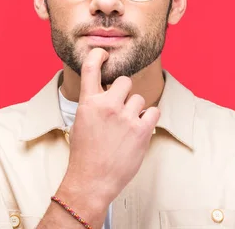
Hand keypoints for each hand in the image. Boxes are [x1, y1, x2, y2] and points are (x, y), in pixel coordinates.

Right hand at [58, 47, 159, 209]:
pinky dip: (149, 118)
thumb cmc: (84, 153)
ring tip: (127, 127)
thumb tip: (105, 92)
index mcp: (88, 102)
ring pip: (139, 98)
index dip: (99, 55)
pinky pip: (153, 111)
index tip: (104, 54)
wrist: (92, 179)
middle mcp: (107, 105)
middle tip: (121, 108)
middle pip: (125, 81)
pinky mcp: (141, 130)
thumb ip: (93, 103)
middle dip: (125, 92)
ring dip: (136, 109)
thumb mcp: (80, 121)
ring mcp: (125, 117)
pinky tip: (140, 128)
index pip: (91, 67)